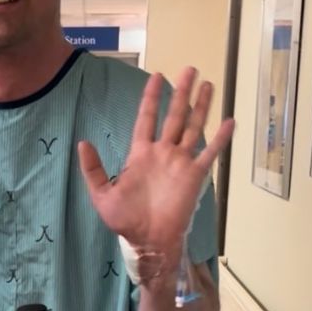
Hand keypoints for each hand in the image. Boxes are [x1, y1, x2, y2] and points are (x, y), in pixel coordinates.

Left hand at [78, 67, 234, 250]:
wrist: (148, 240)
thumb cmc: (124, 220)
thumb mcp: (100, 193)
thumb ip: (93, 168)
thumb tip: (82, 142)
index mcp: (140, 153)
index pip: (146, 118)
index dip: (151, 97)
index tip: (156, 76)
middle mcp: (162, 152)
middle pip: (174, 115)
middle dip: (181, 92)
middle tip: (190, 69)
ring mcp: (180, 162)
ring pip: (193, 127)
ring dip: (201, 106)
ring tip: (208, 84)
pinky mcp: (194, 175)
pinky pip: (209, 153)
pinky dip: (220, 138)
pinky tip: (229, 121)